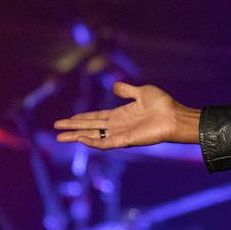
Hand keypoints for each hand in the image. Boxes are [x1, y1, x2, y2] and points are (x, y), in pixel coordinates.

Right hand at [52, 81, 199, 148]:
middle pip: (90, 126)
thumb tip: (113, 86)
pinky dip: (92, 141)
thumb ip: (127, 90)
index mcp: (121, 114)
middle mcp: (118, 125)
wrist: (175, 116)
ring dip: (77, 135)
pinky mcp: (126, 140)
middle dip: (73, 127)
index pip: (96, 117)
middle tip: (56, 128)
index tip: (68, 118)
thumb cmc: (163, 104)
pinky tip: (80, 138)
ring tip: (60, 137)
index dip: (82, 118)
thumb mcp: (142, 92)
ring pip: (93, 136)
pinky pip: (105, 143)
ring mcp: (121, 134)